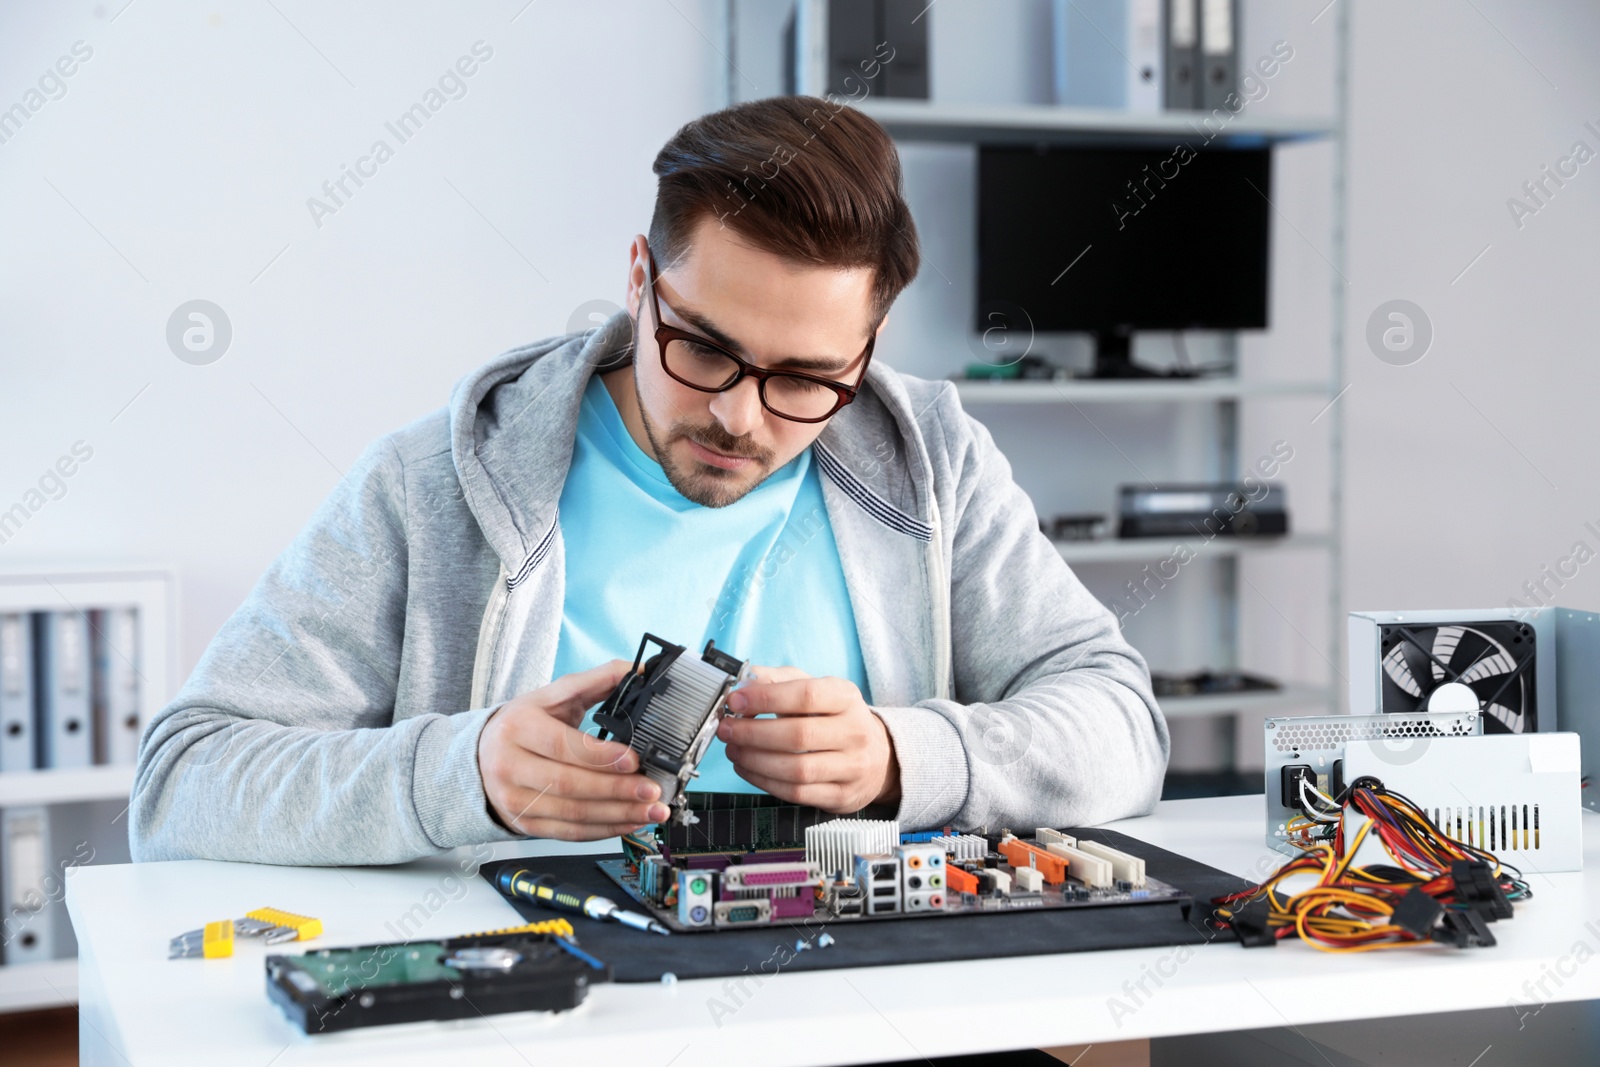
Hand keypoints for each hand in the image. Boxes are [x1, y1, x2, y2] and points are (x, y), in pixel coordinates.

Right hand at [477, 660, 671, 839]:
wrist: (482, 757)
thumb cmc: (524, 724)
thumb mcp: (553, 696)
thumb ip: (597, 680)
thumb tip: (638, 670)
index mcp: (518, 727)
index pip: (561, 745)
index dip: (600, 756)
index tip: (634, 760)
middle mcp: (510, 766)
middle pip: (569, 784)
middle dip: (616, 790)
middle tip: (651, 790)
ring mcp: (514, 800)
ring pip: (572, 814)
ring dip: (618, 814)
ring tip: (651, 811)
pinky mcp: (524, 824)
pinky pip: (569, 833)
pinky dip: (603, 830)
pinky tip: (629, 822)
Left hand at [716, 666, 899, 812]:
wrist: (877, 756)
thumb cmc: (835, 718)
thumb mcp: (816, 688)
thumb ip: (779, 680)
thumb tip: (743, 681)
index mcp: (846, 698)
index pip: (806, 695)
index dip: (766, 698)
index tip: (735, 701)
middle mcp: (854, 732)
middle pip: (798, 735)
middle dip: (753, 733)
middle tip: (727, 730)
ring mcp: (852, 767)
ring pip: (796, 769)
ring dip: (755, 761)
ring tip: (733, 750)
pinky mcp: (842, 795)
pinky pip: (797, 793)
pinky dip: (764, 782)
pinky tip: (747, 768)